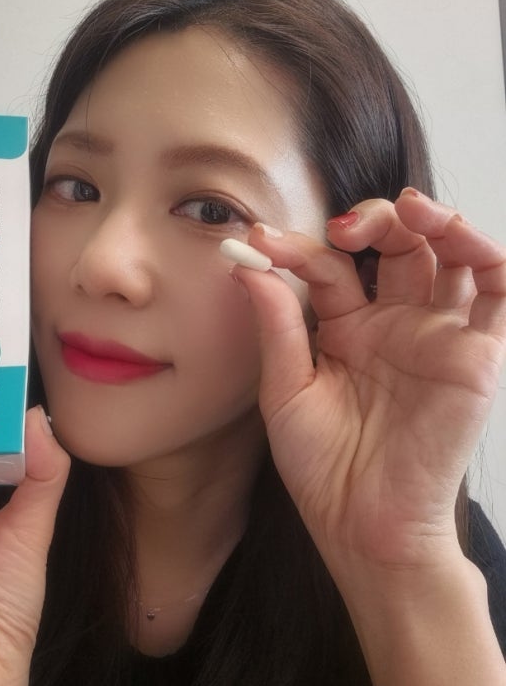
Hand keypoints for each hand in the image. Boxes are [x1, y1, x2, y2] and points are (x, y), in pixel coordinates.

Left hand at [233, 189, 505, 575]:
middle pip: (396, 247)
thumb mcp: (286, 390)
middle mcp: (394, 325)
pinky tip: (457, 236)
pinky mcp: (477, 356)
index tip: (261, 241)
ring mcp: (436, 336)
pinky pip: (498, 295)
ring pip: (452, 258)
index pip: (329, 269)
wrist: (363, 524)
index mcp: (347, 329)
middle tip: (342, 226)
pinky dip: (488, 256)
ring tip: (409, 209)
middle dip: (374, 221)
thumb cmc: (321, 466)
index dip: (298, 250)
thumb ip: (277, 327)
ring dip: (437, 223)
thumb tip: (251, 266)